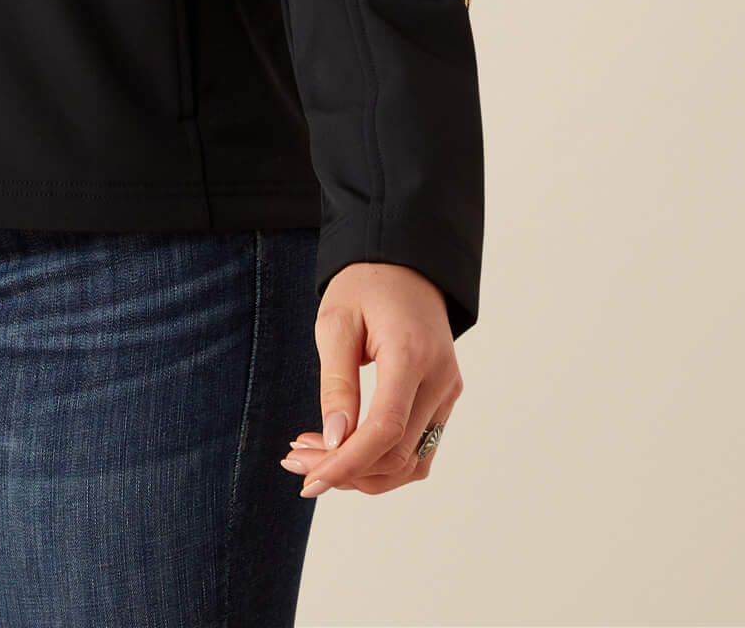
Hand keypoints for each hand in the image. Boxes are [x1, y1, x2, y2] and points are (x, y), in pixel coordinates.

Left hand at [279, 261, 461, 498]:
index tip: (309, 478)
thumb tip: (334, 440)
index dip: (348, 463)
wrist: (406, 265)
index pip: (385, 429)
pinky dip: (383, 461)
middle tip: (296, 462)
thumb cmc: (365, 285)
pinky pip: (418, 449)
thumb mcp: (336, 322)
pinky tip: (347, 451)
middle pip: (397, 454)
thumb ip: (336, 382)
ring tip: (315, 458)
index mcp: (411, 354)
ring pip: (411, 463)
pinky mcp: (445, 400)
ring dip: (364, 473)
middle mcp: (440, 380)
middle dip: (345, 469)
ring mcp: (448, 393)